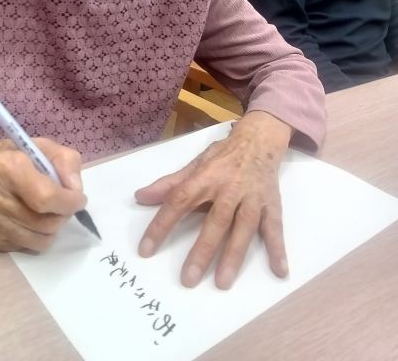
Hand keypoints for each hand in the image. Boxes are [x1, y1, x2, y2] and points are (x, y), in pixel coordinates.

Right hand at [0, 130, 85, 250]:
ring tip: (45, 213)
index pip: (45, 197)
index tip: (78, 200)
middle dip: (62, 216)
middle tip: (62, 206)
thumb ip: (66, 162)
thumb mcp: (42, 146)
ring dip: (50, 229)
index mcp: (9, 167)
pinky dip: (32, 237)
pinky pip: (22, 248)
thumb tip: (76, 189)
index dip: (68, 203)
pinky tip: (25, 220)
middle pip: (45, 223)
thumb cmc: (12, 158)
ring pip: (37, 241)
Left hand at [135, 111, 291, 289]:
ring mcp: (252, 197)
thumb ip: (170, 184)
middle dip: (202, 250)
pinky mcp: (272, 203)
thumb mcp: (195, 164)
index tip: (146, 250)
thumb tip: (140, 197)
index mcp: (206, 177)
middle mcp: (229, 188)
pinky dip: (278, 248)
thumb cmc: (223, 155)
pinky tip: (279, 270)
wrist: (259, 138)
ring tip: (223, 282)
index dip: (162, 224)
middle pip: (216, 219)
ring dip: (234, 254)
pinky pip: (275, 227)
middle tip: (188, 279)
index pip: (179, 200)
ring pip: (244, 226)